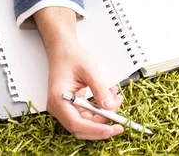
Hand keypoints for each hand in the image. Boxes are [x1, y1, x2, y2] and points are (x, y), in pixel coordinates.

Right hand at [34, 7, 124, 139]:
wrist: (63, 49)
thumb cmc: (71, 56)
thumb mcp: (89, 70)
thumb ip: (100, 89)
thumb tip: (110, 105)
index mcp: (59, 99)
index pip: (76, 124)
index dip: (95, 129)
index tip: (111, 128)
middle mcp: (59, 107)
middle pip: (81, 128)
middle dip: (102, 127)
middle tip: (120, 124)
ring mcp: (65, 107)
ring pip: (86, 122)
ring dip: (103, 115)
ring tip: (117, 99)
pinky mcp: (72, 105)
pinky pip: (87, 114)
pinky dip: (100, 109)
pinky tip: (110, 97)